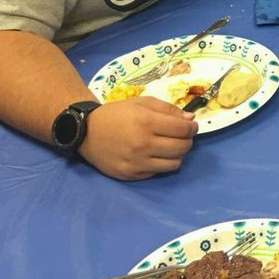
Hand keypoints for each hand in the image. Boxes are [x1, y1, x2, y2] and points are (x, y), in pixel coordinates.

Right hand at [78, 95, 198, 180]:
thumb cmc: (117, 114)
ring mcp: (137, 162)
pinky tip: (154, 155)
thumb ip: (168, 109)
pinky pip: (158, 172)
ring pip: (174, 164)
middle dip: (187, 140)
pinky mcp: (131, 175)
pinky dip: (161, 163)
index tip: (191, 126)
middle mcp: (143, 145)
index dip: (192, 127)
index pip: (183, 129)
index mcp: (147, 123)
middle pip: (182, 148)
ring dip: (177, 154)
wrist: (86, 132)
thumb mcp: (142, 103)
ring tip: (170, 146)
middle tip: (182, 136)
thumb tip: (190, 119)